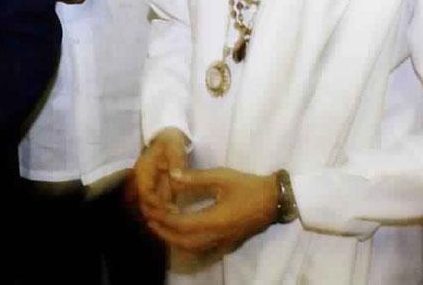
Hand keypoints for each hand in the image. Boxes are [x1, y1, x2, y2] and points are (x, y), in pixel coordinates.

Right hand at [135, 128, 187, 217]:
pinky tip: (178, 217)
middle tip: (176, 220)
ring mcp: (150, 184)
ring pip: (151, 206)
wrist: (169, 134)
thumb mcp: (174, 146)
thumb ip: (176, 161)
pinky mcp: (157, 188)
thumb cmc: (171, 139)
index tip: (172, 209)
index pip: (145, 192)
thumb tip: (175, 176)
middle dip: (158, 213)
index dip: (156, 203)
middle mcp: (144, 180)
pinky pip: (159, 203)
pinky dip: (166, 211)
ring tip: (178, 222)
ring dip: (162, 215)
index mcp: (144, 170)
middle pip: (145, 203)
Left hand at [142, 167, 277, 254]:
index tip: (150, 208)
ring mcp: (222, 242)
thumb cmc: (248, 186)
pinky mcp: (226, 243)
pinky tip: (179, 230)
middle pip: (183, 241)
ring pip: (191, 247)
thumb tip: (171, 175)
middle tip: (149, 218)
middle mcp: (216, 236)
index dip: (163, 218)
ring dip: (172, 238)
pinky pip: (200, 248)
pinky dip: (185, 242)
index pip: (181, 224)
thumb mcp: (221, 177)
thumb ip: (195, 178)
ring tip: (159, 223)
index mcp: (214, 220)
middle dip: (163, 231)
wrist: (273, 200)